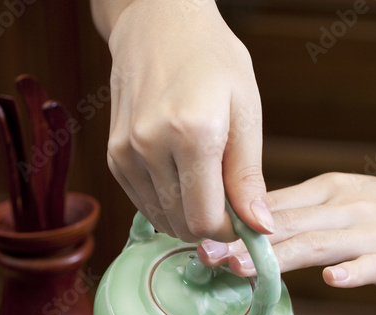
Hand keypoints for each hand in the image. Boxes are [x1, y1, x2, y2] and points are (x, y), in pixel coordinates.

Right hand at [96, 0, 273, 240]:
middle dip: (210, 224)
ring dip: (188, 214)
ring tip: (206, 181)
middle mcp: (151, 145)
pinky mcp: (115, 156)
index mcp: (192, 133)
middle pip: (183, 224)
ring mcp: (126, 152)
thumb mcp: (245, 112)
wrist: (159, 23)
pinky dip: (167, 203)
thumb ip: (248, 176)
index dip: (229, 230)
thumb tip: (260, 227)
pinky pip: (145, 203)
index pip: (205, 220)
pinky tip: (182, 175)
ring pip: (163, 218)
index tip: (243, 219)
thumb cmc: (211, 60)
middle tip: (227, 200)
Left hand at [198, 172, 375, 293]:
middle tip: (200, 255)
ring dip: (276, 257)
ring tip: (239, 269)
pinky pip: (370, 264)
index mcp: (333, 190)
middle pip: (285, 223)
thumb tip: (265, 235)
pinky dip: (351, 270)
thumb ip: (313, 221)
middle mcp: (348, 205)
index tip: (196, 238)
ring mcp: (374, 232)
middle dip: (240, 240)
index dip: (234, 222)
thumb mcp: (358, 208)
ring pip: (316, 243)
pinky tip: (331, 279)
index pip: (274, 204)